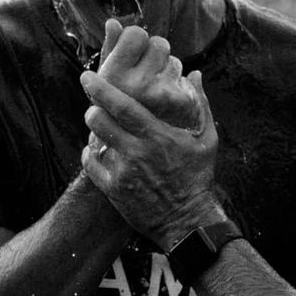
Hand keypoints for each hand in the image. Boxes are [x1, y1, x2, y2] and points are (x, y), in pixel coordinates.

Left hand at [79, 67, 219, 248]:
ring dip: (94, 131)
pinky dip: (91, 154)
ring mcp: (123, 172)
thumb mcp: (207, 140)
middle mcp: (137, 152)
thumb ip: (200, 104)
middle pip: (99, 120)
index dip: (101, 88)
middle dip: (93, 108)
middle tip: (96, 106)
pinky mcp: (114, 190)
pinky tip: (97, 151)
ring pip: (93, 141)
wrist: (188, 220)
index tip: (88, 76)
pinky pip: (91, 165)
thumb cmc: (198, 177)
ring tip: (101, 128)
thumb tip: (194, 75)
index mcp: (158, 136)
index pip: (122, 106)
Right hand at [95, 20, 201, 130]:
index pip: (135, 33)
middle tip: (145, 78)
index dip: (135, 42)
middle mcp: (135, 84)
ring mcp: (160, 93)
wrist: (144, 157)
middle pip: (158, 43)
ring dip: (167, 72)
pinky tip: (170, 104)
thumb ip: (111, 50)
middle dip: (154, 56)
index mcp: (112, 77)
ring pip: (174, 60)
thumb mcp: (108, 85)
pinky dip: (181, 88)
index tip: (132, 54)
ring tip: (156, 95)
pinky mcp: (181, 102)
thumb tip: (113, 22)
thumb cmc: (119, 115)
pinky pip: (187, 77)